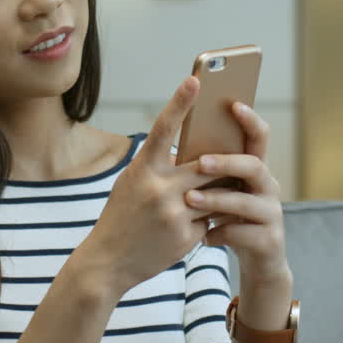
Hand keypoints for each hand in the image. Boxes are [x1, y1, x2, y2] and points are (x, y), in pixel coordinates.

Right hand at [74, 76, 219, 294]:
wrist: (107, 262)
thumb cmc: (121, 216)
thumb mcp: (132, 184)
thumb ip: (159, 167)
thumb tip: (192, 152)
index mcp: (142, 169)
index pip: (164, 128)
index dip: (180, 102)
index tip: (195, 79)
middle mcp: (158, 188)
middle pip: (206, 164)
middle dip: (222, 163)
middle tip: (235, 154)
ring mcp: (174, 214)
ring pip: (215, 193)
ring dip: (221, 192)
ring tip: (225, 190)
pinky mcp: (186, 237)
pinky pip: (211, 219)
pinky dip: (209, 218)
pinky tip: (197, 223)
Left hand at [184, 102, 290, 287]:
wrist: (258, 261)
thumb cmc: (232, 219)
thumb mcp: (223, 191)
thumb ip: (211, 172)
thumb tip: (178, 146)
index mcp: (256, 170)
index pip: (259, 137)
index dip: (250, 120)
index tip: (233, 103)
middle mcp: (269, 187)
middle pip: (255, 165)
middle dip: (227, 162)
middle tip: (201, 162)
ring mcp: (272, 214)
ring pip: (247, 201)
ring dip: (217, 199)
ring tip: (191, 201)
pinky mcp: (269, 240)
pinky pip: (243, 233)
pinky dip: (220, 233)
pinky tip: (204, 237)